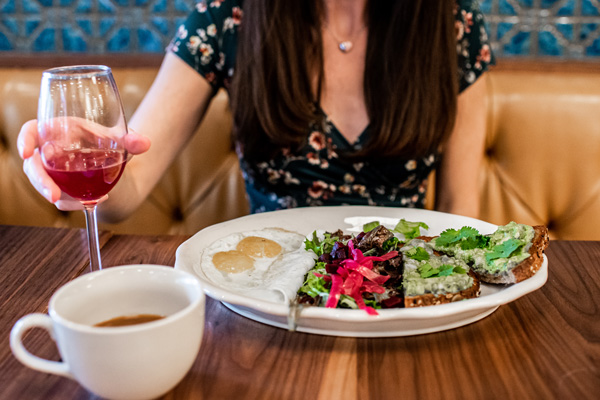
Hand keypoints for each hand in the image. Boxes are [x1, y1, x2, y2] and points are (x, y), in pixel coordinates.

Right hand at [18, 119, 150, 210]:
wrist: (113, 162)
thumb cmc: (108, 142)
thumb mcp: (119, 139)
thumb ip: (131, 139)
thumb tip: (145, 144)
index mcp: (57, 129)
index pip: (32, 130)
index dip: (24, 140)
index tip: (26, 153)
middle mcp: (49, 150)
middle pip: (33, 166)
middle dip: (41, 183)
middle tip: (55, 196)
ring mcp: (51, 171)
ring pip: (44, 186)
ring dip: (60, 198)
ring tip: (84, 201)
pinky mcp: (58, 187)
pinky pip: (60, 198)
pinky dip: (75, 202)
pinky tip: (97, 199)